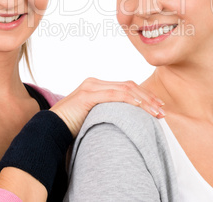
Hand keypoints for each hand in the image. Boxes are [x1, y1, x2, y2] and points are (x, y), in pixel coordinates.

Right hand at [50, 78, 164, 136]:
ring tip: (156, 112)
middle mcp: (96, 83)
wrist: (50, 129)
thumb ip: (108, 112)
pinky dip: (128, 99)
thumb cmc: (72, 126)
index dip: (144, 95)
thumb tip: (127, 120)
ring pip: (124, 89)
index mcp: (98, 86)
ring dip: (143, 100)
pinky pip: (112, 94)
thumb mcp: (94, 117)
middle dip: (148, 97)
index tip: (158, 106)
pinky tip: (139, 106)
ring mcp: (91, 87)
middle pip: (129, 85)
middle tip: (163, 110)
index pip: (126, 87)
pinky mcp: (87, 95)